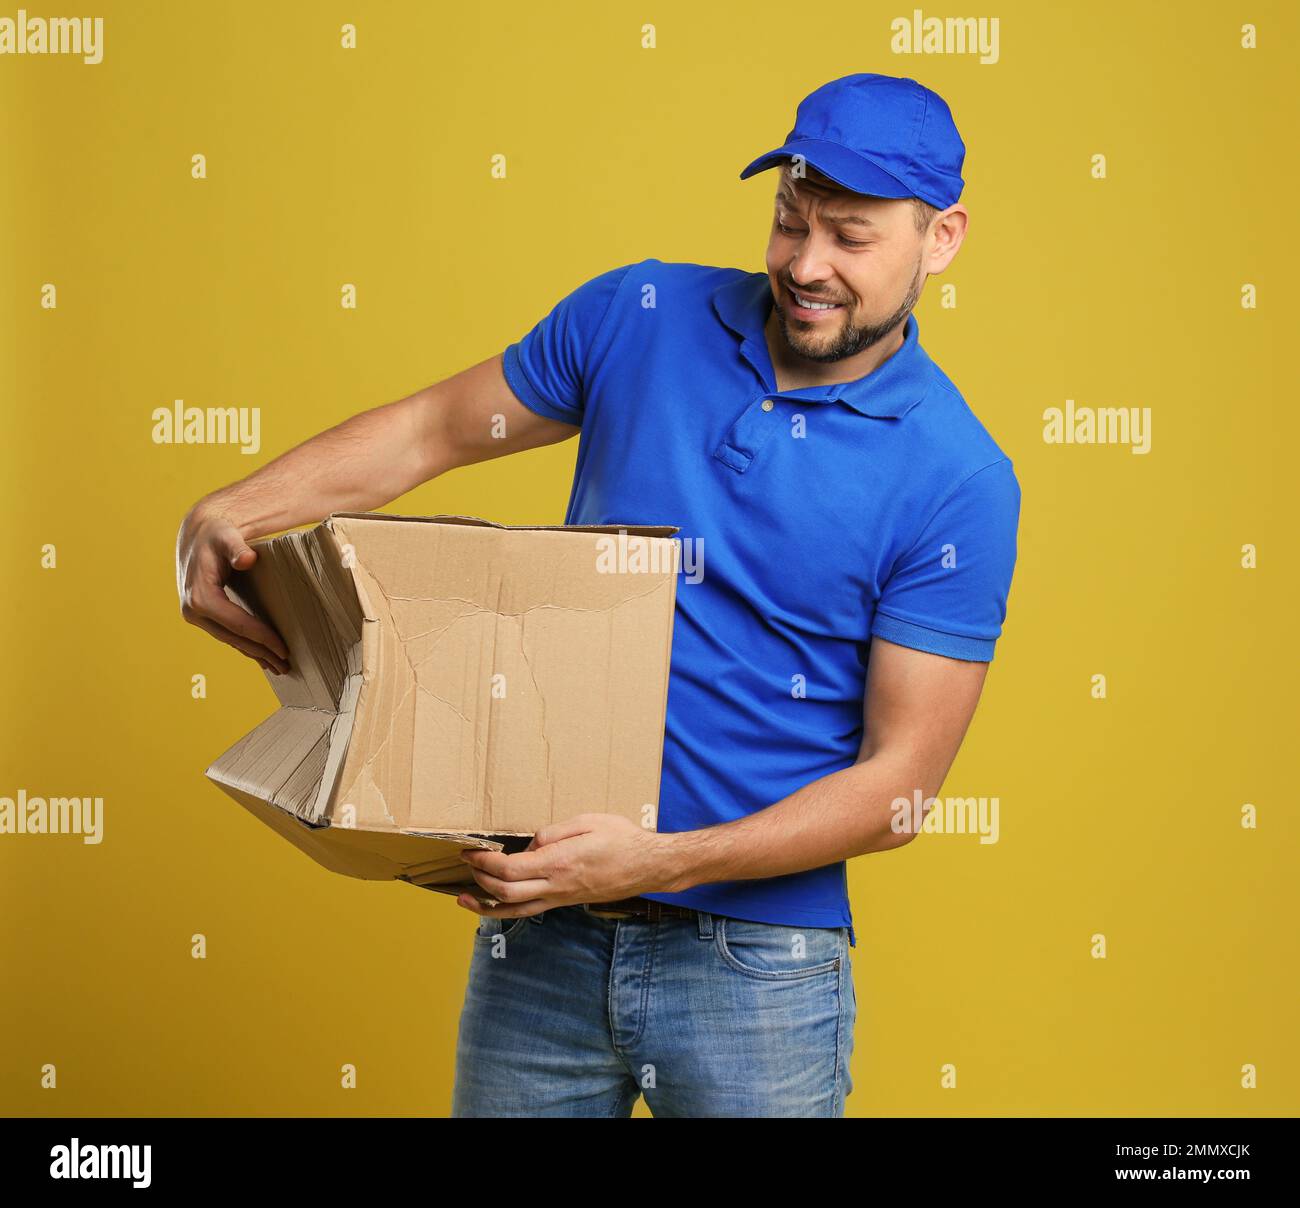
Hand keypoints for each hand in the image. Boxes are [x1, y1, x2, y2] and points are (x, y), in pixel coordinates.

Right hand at [175, 504, 290, 673]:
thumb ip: (237, 547)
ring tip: (279, 666)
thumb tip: (247, 559)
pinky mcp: (203, 617)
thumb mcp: (227, 536)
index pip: (237, 623)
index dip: (261, 637)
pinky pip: (227, 635)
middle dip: (261, 652)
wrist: (199, 535)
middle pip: (234, 638)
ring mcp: (196, 616)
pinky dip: (245, 646)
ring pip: (230, 640)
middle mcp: (193, 611)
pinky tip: (261, 657)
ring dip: (255, 654)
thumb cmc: (217, 534)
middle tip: (287, 665)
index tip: (283, 648)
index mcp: (200, 596)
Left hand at [456, 813, 678, 918]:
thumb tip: (530, 843)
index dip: (484, 861)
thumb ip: (554, 832)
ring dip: (486, 904)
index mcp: (559, 863)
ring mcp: (561, 898)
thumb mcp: (588, 821)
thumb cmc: (622, 839)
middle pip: (506, 892)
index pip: (510, 869)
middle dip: (480, 878)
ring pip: (515, 910)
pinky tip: (497, 901)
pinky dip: (507, 908)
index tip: (471, 850)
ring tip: (465, 898)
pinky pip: (530, 910)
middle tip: (467, 862)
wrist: (648, 866)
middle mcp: (556, 886)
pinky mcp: (565, 902)